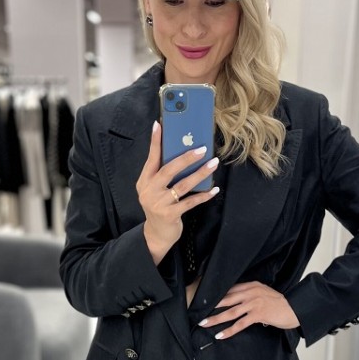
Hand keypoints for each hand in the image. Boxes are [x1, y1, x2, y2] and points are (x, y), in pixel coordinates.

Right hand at [137, 121, 219, 263]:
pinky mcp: (170, 215)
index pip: (151, 158)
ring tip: (213, 164)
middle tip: (202, 149)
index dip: (155, 142)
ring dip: (200, 174)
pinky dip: (203, 195)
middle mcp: (149, 191)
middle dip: (186, 158)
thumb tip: (182, 153)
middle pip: (169, 170)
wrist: (156, 235)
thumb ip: (162, 175)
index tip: (159, 125)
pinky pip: (190, 202)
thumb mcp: (155, 190)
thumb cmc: (159, 207)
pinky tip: (214, 190)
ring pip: (183, 185)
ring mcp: (159, 203)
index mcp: (144, 181)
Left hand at [199, 282, 300, 338]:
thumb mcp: (264, 293)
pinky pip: (240, 324)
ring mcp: (254, 303)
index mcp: (251, 285)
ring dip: (216, 319)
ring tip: (205, 324)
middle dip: (211, 307)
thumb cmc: (280, 303)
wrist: (295, 309)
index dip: (216, 297)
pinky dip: (229, 330)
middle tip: (198, 312)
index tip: (205, 302)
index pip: (230, 290)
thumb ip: (251, 295)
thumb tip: (237, 302)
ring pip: (230, 312)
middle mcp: (251, 292)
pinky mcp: (258, 314)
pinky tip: (221, 335)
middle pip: (226, 300)